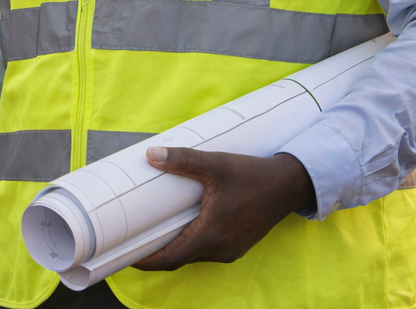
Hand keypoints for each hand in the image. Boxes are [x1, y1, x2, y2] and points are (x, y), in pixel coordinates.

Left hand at [130, 149, 315, 270]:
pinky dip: (192, 242)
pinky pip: (208, 250)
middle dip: (157, 252)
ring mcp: (230, 250)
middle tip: (134, 237)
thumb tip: (151, 155)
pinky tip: (185, 226)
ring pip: (194, 255)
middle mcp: (219, 249)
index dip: (146, 260)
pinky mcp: (237, 245)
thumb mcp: (216, 165)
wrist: (289, 185)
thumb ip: (183, 160)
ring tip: (155, 230)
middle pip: (180, 259)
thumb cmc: (252, 176)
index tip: (126, 253)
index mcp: (210, 236)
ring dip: (175, 247)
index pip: (170, 259)